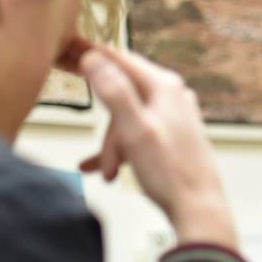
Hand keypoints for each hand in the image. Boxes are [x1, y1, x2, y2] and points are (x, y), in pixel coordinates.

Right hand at [77, 45, 236, 248]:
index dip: (88, 55)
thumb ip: (114, 92)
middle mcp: (173, 94)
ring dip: (114, 145)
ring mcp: (176, 114)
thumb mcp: (134, 130)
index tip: (62, 53)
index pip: (117, 58)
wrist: (199, 208)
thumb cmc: (170, 173)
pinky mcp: (176, 133)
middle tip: (102, 161)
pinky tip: (108, 170)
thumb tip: (93, 57)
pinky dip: (124, 150)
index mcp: (163, 86)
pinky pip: (139, 133)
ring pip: (128, 118)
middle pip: (120, 94)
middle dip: (107, 129)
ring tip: (108, 173)